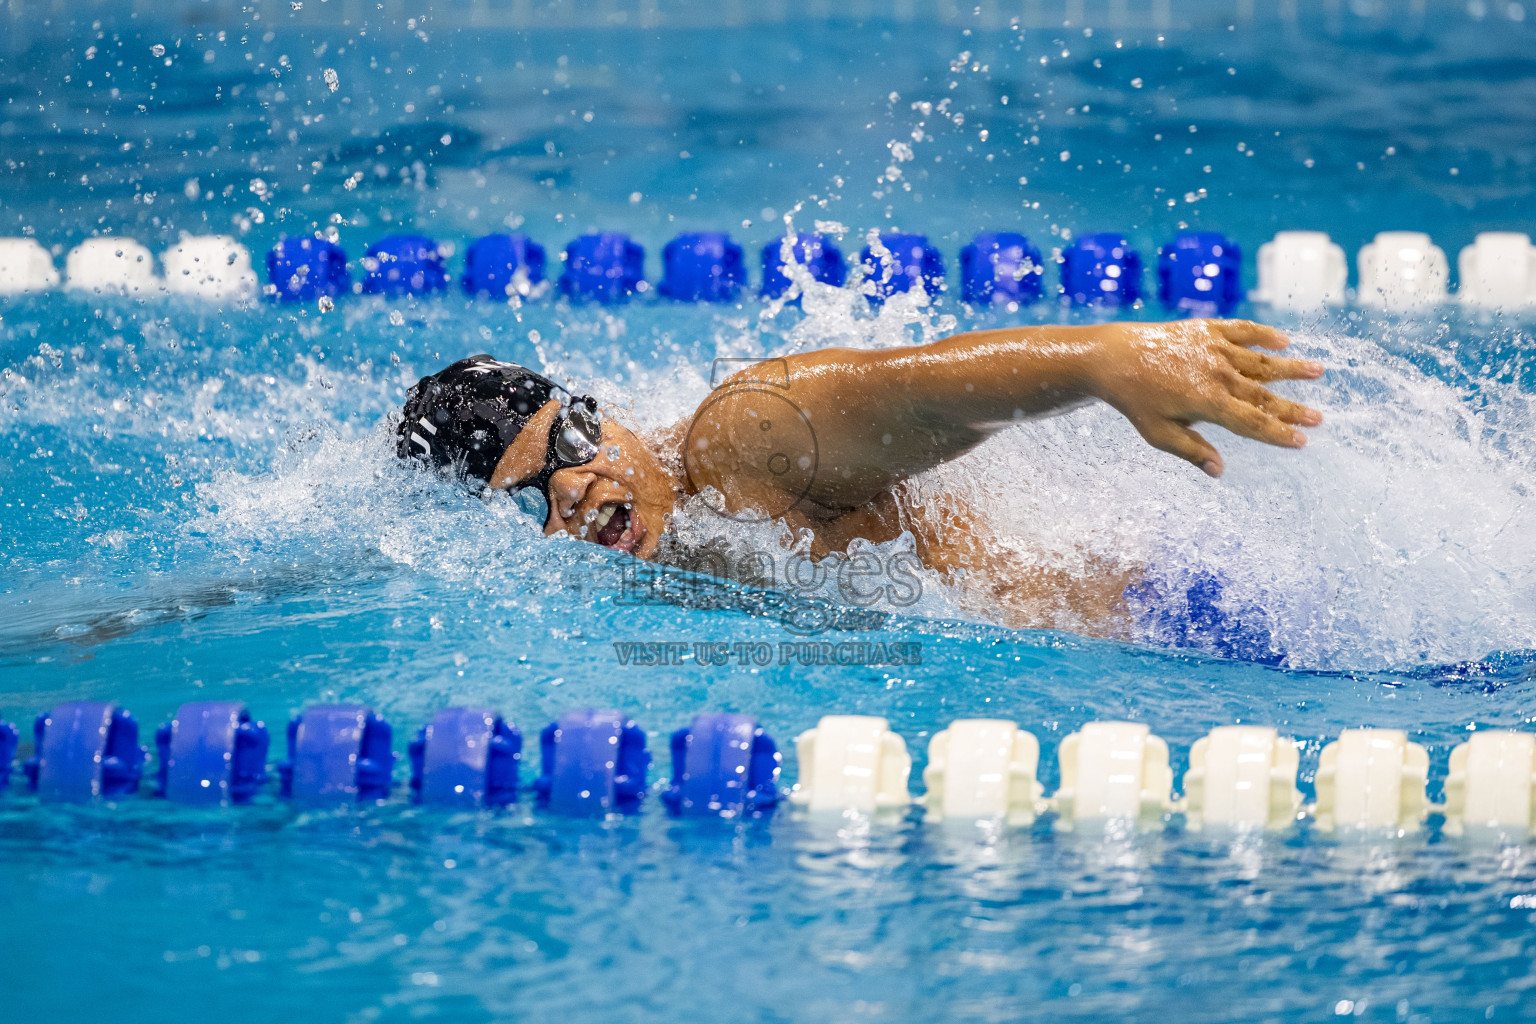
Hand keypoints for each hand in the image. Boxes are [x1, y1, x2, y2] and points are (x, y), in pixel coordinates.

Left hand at [1085, 319, 1323, 476]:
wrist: (1114, 358)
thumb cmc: (1136, 401)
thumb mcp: (1159, 434)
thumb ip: (1192, 451)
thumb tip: (1219, 472)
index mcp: (1209, 403)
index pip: (1253, 423)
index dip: (1278, 434)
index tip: (1302, 442)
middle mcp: (1218, 374)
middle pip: (1264, 395)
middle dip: (1292, 409)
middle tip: (1319, 418)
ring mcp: (1215, 349)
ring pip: (1261, 360)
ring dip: (1290, 367)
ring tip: (1318, 370)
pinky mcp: (1207, 330)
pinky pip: (1242, 330)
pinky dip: (1264, 334)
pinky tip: (1283, 340)